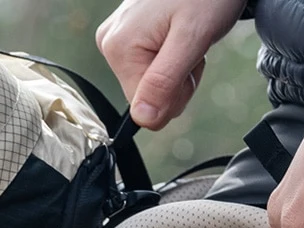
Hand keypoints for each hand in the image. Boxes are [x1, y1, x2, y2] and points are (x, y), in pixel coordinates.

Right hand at [96, 0, 243, 129]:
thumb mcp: (193, 37)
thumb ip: (165, 81)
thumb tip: (143, 120)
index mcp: (119, 48)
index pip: (142, 107)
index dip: (174, 93)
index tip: (191, 62)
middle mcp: (110, 43)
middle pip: (145, 96)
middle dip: (176, 79)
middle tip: (193, 46)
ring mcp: (118, 37)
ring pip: (150, 82)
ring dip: (177, 66)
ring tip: (189, 34)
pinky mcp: (129, 33)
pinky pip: (150, 63)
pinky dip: (173, 54)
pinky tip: (181, 31)